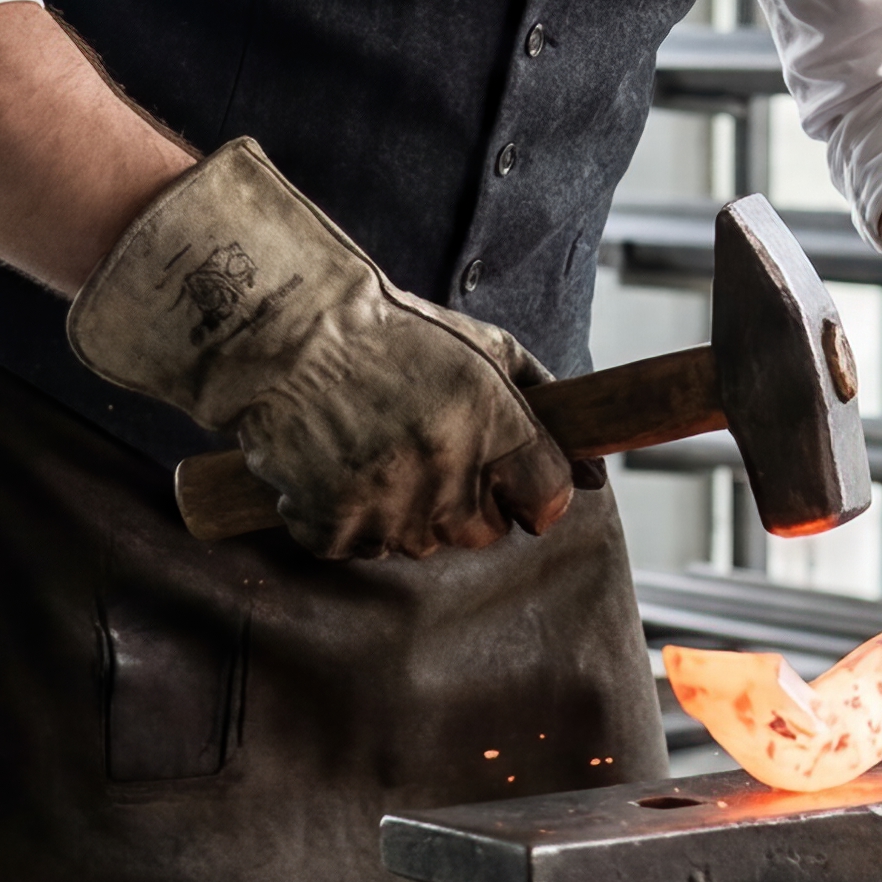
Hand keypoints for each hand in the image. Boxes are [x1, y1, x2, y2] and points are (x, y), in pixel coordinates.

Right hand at [68, 140, 575, 558]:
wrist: (286, 334)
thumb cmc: (391, 336)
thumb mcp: (485, 349)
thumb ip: (549, 407)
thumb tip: (595, 475)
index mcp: (496, 425)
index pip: (547, 500)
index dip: (527, 492)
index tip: (505, 478)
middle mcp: (449, 471)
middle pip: (483, 533)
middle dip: (463, 503)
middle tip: (424, 452)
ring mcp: (388, 504)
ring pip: (417, 545)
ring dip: (401, 511)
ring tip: (374, 449)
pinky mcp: (332, 525)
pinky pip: (355, 547)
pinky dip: (343, 517)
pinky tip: (334, 465)